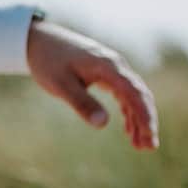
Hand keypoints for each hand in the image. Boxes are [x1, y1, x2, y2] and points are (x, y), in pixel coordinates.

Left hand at [26, 19, 158, 150]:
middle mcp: (116, 66)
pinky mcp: (106, 74)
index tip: (149, 134)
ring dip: (138, 120)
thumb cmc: (47, 61)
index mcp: (108, 67)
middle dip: (146, 121)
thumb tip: (103, 124)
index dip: (144, 114)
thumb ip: (81, 103)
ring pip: (133, 96)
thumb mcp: (60, 84)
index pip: (134, 93)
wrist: (38, 40)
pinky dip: (128, 112)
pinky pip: (123, 94)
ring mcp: (112, 70)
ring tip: (141, 146)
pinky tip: (129, 130)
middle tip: (149, 147)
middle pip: (140, 95)